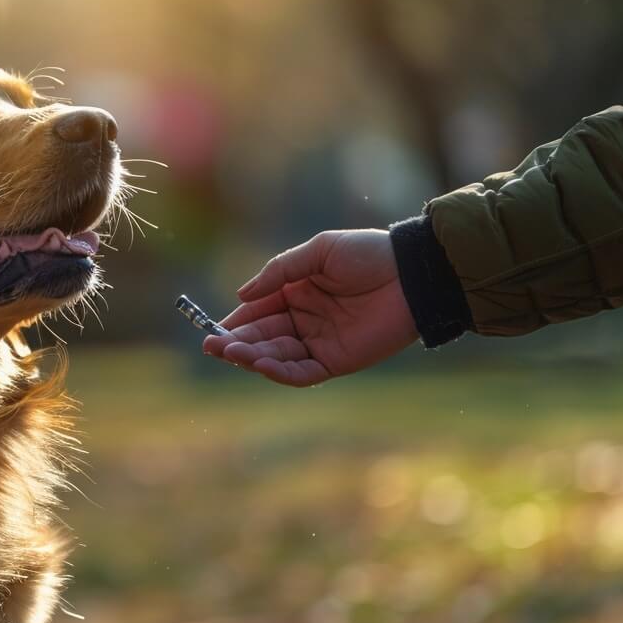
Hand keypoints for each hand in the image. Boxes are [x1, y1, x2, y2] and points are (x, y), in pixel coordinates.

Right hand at [203, 229, 417, 385]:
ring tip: (231, 352)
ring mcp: (319, 343)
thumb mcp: (318, 251)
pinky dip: (280, 371)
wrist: (412, 274)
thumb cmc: (368, 254)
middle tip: (212, 347)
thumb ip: (279, 272)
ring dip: (252, 357)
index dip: (235, 322)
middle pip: (262, 337)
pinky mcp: (336, 361)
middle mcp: (304, 321)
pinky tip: (261, 364)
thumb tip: (241, 294)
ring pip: (277, 356)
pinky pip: (302, 372)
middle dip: (236, 343)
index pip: (258, 312)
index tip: (211, 329)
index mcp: (296, 294)